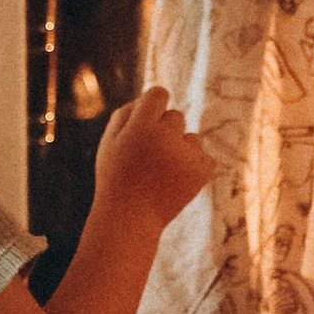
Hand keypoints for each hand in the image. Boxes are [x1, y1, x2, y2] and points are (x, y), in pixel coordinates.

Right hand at [92, 84, 211, 227]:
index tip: (147, 119)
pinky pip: (203, 155)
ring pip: (192, 136)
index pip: (159, 94)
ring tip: (160, 172)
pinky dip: (192, 165)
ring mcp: (187, 156)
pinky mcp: (203, 171)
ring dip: (179, 148)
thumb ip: (128, 112)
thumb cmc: (116, 176)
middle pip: (176, 116)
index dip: (153, 105)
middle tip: (147, 156)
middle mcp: (167, 138)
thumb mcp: (110, 141)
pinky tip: (174, 180)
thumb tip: (156, 95)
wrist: (130, 219)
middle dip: (164, 130)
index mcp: (141, 127)